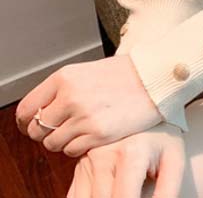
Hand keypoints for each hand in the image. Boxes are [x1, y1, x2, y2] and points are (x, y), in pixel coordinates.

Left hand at [15, 55, 163, 156]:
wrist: (156, 77)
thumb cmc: (126, 73)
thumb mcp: (88, 71)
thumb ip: (63, 89)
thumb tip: (41, 112)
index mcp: (65, 77)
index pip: (26, 109)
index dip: (28, 121)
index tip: (34, 124)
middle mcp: (70, 96)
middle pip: (37, 129)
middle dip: (46, 132)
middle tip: (63, 127)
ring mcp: (84, 116)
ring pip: (53, 143)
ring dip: (63, 140)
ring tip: (82, 128)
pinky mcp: (98, 133)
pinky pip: (72, 151)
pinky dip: (78, 146)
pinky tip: (93, 133)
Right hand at [65, 122, 185, 197]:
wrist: (145, 101)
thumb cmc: (163, 133)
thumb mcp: (174, 159)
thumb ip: (167, 191)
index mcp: (131, 155)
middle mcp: (103, 156)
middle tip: (134, 191)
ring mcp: (87, 160)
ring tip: (122, 190)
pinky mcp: (79, 165)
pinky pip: (74, 196)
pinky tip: (107, 192)